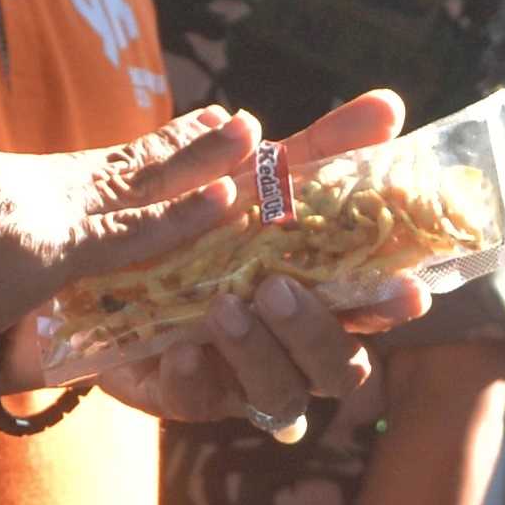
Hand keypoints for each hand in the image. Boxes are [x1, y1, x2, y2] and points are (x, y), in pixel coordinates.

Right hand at [0, 108, 258, 379]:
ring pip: (128, 187)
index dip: (106, 163)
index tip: (146, 149)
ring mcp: (23, 211)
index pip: (48, 173)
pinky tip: (228, 207)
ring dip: (198, 164)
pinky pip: (126, 236)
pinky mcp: (38, 253)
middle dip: (173, 147)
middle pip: (104, 164)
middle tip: (234, 122)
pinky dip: (181, 220)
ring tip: (255, 140)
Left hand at [85, 96, 430, 426]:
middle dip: (316, 331)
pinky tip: (179, 345)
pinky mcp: (184, 397)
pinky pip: (198, 399)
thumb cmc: (201, 224)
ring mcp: (243, 379)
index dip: (393, 305)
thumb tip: (389, 105)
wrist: (95, 265)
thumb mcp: (252, 180)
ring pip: (282, 395)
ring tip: (223, 307)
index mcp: (323, 298)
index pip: (376, 312)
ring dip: (258, 350)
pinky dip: (195, 372)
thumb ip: (319, 152)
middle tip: (277, 287)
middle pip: (340, 369)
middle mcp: (295, 349)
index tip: (409, 287)